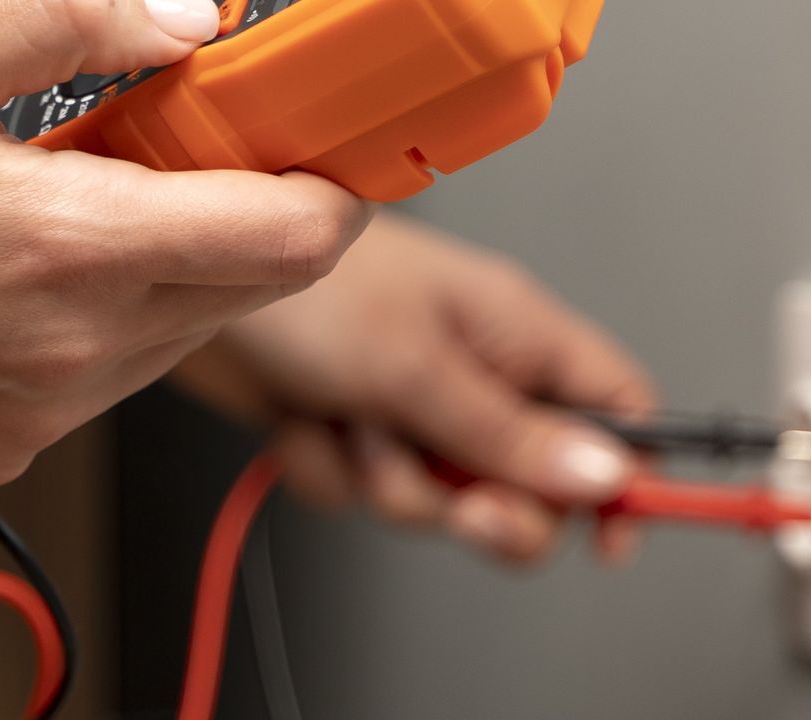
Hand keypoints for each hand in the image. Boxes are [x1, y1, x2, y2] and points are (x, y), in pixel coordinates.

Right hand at [0, 0, 372, 487]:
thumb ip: (62, 18)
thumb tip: (180, 17)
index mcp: (63, 251)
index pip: (287, 238)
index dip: (326, 180)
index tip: (312, 133)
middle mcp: (68, 354)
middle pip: (245, 286)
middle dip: (237, 208)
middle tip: (165, 140)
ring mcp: (37, 414)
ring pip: (177, 333)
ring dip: (163, 263)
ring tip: (65, 198)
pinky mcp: (1, 445)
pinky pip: (102, 378)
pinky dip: (96, 318)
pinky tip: (11, 269)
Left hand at [172, 213, 654, 563]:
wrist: (186, 271)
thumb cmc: (309, 285)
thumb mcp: (418, 367)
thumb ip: (509, 434)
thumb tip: (608, 479)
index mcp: (516, 333)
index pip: (616, 412)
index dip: (624, 479)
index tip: (608, 538)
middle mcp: (470, 369)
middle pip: (526, 482)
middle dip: (480, 503)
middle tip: (451, 494)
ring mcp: (405, 401)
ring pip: (430, 498)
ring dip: (381, 476)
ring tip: (348, 415)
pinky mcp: (344, 423)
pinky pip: (357, 490)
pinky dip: (323, 466)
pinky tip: (299, 416)